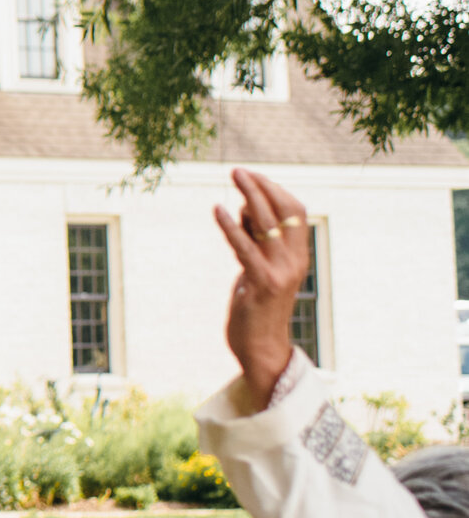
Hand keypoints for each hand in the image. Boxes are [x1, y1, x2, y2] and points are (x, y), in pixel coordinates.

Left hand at [214, 167, 309, 396]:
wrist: (262, 347)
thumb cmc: (257, 305)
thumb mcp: (258, 266)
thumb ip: (257, 240)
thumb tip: (245, 207)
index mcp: (298, 255)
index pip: (296, 211)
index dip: (275, 190)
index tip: (253, 176)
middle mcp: (295, 261)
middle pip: (285, 212)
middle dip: (262, 187)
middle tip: (238, 170)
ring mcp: (281, 272)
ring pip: (268, 225)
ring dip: (250, 196)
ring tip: (233, 176)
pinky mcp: (261, 283)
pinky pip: (246, 248)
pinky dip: (232, 227)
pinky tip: (219, 210)